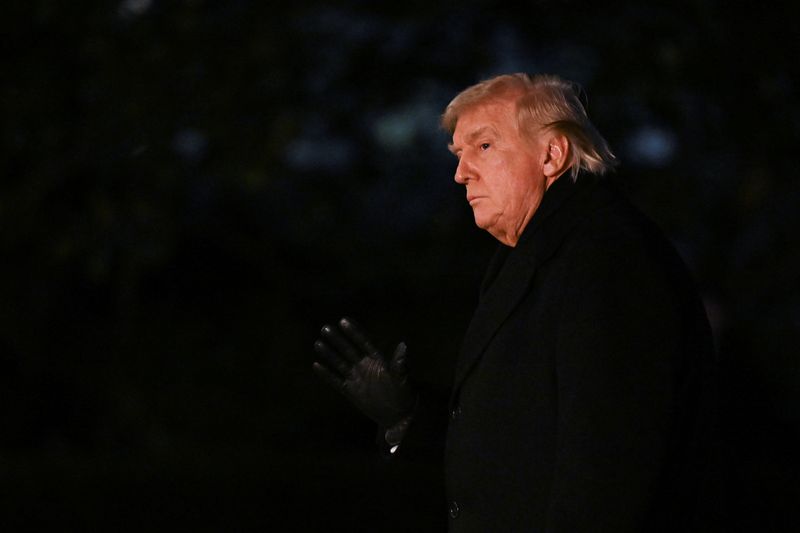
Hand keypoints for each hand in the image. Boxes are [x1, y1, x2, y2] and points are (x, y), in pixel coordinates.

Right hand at [312, 317, 416, 439]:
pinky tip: (316, 365)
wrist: (399, 414)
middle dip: (337, 339)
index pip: (363, 342)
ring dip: (329, 354)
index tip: (343, 320)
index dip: (354, 332)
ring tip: (317, 343)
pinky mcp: (351, 391)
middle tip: (325, 328)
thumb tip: (403, 345)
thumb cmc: (404, 393)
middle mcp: (364, 366)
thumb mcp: (402, 378)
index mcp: (377, 359)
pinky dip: (326, 374)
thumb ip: (399, 363)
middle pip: (348, 350)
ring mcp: (357, 378)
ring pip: (339, 363)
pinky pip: (336, 381)